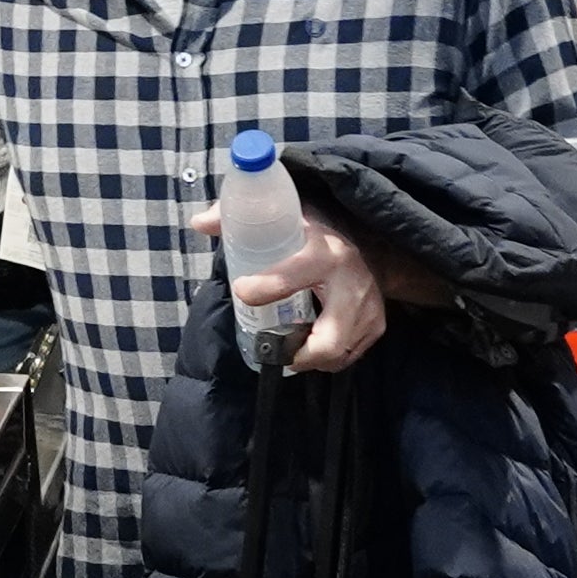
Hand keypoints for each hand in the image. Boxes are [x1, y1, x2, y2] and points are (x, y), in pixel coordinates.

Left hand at [215, 204, 391, 370]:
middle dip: (297, 355)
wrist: (373, 245)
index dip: (266, 287)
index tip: (242, 290)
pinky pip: (346, 357)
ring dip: (308, 358)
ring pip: (335, 356)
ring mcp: (368, 310)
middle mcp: (351, 284)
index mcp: (324, 253)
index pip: (294, 274)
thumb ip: (244, 220)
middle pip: (327, 342)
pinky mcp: (377, 327)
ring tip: (290, 344)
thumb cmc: (318, 235)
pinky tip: (311, 342)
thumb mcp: (287, 219)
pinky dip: (324, 357)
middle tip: (274, 348)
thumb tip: (200, 222)